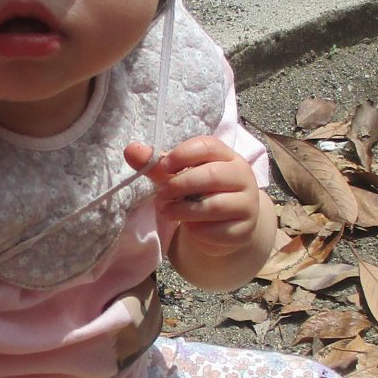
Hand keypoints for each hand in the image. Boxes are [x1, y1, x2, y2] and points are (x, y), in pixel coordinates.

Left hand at [126, 136, 266, 259]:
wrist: (225, 227)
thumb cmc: (201, 194)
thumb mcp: (180, 177)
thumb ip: (158, 165)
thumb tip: (131, 149)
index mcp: (228, 157)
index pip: (209, 146)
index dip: (183, 154)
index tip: (164, 166)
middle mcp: (243, 177)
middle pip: (212, 175)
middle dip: (180, 185)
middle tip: (162, 194)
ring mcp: (247, 204)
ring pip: (214, 205)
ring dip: (184, 210)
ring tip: (168, 212)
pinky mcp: (243, 231)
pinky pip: (217, 231)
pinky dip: (197, 231)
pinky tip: (190, 228)